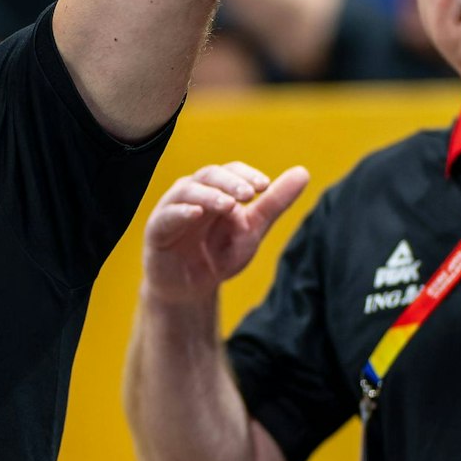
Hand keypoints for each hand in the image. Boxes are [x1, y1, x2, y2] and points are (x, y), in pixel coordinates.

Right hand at [143, 162, 308, 302]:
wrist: (192, 289)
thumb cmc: (219, 254)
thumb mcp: (252, 230)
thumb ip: (274, 203)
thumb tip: (303, 172)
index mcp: (216, 190)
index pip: (231, 171)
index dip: (246, 174)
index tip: (265, 186)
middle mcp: (193, 193)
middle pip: (209, 175)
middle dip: (230, 182)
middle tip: (250, 194)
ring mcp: (173, 209)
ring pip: (188, 190)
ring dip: (210, 195)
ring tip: (229, 205)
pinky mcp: (157, 230)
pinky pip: (167, 216)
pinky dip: (181, 212)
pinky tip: (196, 214)